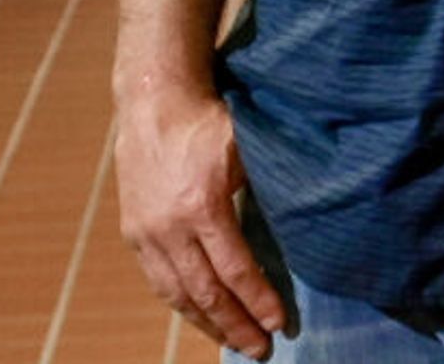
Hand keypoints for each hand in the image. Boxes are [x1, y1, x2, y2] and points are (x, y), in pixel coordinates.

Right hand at [113, 84, 288, 360]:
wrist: (154, 104)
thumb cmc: (213, 120)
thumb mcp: (249, 147)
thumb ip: (269, 186)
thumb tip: (309, 220)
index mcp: (203, 205)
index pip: (235, 269)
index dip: (257, 301)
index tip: (279, 324)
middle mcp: (169, 227)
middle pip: (205, 292)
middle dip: (234, 325)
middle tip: (260, 350)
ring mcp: (147, 234)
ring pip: (178, 294)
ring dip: (207, 324)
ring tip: (234, 344)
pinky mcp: (134, 234)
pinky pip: (159, 281)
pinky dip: (182, 304)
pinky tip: (202, 317)